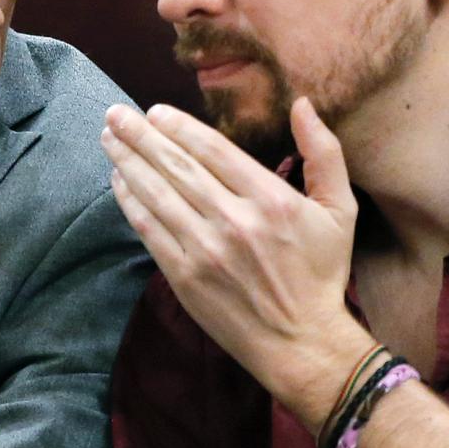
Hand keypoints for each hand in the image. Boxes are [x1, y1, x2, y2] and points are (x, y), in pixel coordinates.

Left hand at [101, 97, 376, 426]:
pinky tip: (118, 181)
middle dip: (140, 135)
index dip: (179, 127)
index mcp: (272, 200)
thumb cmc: (321, 275)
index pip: (213, 150)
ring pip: (157, 194)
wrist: (301, 343)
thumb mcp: (340, 210)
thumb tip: (301, 104)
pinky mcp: (185, 278)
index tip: (155, 111)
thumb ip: (324, 153)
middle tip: (115, 113)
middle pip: (177, 166)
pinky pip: (149, 231)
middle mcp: (235, 221)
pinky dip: (130, 202)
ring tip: (108, 138)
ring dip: (128, 162)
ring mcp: (206, 251)